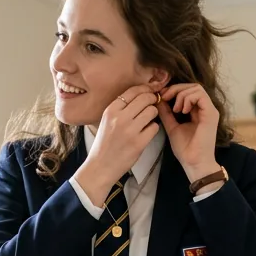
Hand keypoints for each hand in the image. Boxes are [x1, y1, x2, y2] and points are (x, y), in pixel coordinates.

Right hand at [73, 85, 159, 206]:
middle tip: (153, 104)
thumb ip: (121, 108)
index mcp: (111, 110)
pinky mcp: (139, 143)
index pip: (133, 91)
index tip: (150, 91)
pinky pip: (154, 127)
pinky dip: (153, 129)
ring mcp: (130, 130)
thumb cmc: (105, 143)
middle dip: (152, 99)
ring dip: (153, 114)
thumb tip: (141, 95)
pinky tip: (147, 133)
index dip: (145, 89)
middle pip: (145, 98)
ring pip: (152, 111)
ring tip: (148, 120)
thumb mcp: (106, 121)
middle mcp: (120, 118)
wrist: (101, 166)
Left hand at [156, 82, 219, 181]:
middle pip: (192, 86)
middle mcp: (205, 109)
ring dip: (181, 94)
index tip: (161, 96)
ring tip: (175, 109)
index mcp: (197, 111)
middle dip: (176, 88)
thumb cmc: (185, 150)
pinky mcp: (211, 113)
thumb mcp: (172, 127)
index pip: (187, 91)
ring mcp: (209, 110)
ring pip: (196, 88)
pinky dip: (188, 99)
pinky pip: (200, 95)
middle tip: (164, 97)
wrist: (194, 163)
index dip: (173, 90)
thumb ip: (166, 113)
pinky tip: (181, 110)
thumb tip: (158, 100)